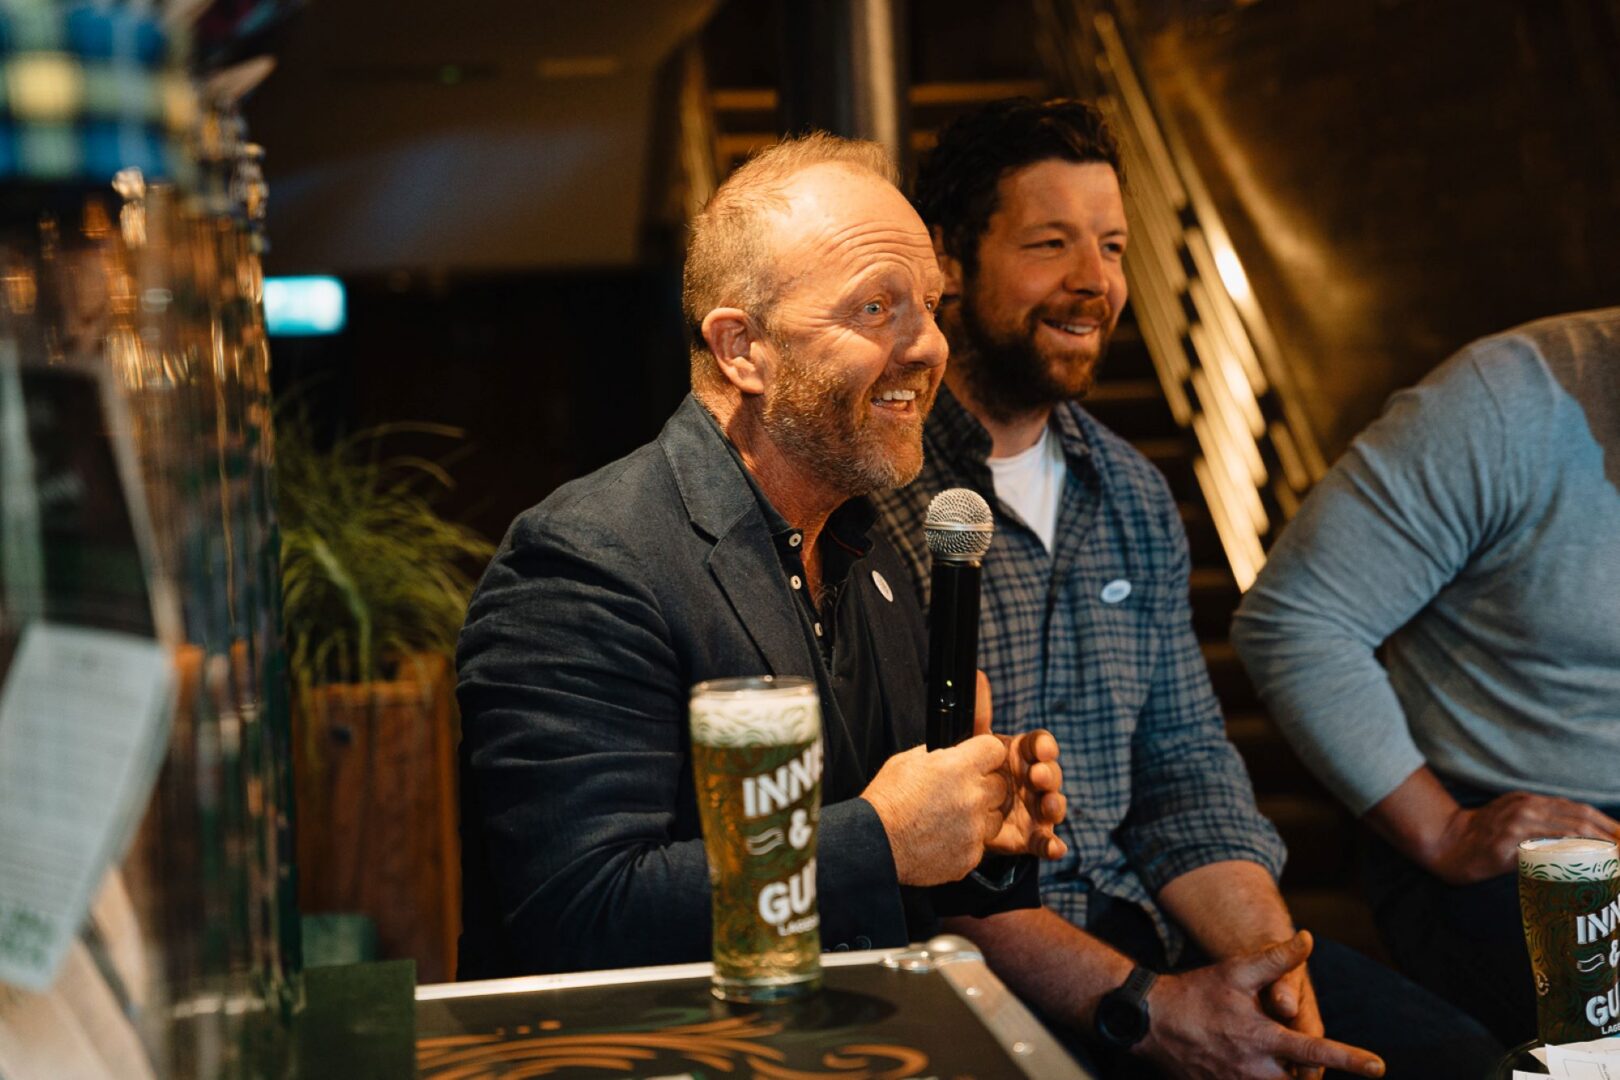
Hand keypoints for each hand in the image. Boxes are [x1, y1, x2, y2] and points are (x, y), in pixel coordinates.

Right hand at [861, 735, 1009, 885]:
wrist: (875, 842)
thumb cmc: (887, 799)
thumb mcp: (908, 760)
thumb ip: (939, 754)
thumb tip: (955, 751)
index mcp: (958, 768)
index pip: (995, 750)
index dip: (986, 754)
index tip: (979, 760)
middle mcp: (972, 798)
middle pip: (1000, 786)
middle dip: (984, 787)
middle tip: (961, 793)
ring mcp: (974, 830)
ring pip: (995, 819)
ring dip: (980, 817)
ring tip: (952, 819)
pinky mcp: (970, 856)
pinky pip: (979, 845)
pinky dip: (966, 842)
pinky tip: (944, 838)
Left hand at [972, 670, 1068, 859]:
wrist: (947, 815)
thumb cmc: (970, 773)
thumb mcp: (971, 744)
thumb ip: (978, 712)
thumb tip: (977, 674)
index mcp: (1021, 755)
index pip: (1039, 746)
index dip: (1043, 746)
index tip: (1040, 749)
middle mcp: (1032, 781)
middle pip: (1050, 774)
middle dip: (1049, 774)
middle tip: (1039, 776)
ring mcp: (1033, 809)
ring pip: (1052, 806)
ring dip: (1055, 805)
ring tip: (1048, 806)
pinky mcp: (1028, 837)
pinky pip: (1044, 842)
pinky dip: (1052, 845)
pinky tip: (1054, 848)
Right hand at [1135, 932, 1383, 1079]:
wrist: (1150, 1021)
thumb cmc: (1196, 993)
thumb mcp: (1235, 971)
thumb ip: (1275, 958)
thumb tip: (1308, 938)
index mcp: (1263, 1039)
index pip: (1316, 1053)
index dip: (1350, 1060)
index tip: (1378, 1066)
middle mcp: (1254, 1070)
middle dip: (1314, 1075)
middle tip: (1312, 1061)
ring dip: (1291, 1079)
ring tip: (1290, 1065)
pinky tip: (1261, 1070)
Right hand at [1428, 792, 1619, 884]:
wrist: (1448, 845)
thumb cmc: (1484, 839)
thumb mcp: (1512, 823)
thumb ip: (1538, 826)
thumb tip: (1575, 845)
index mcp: (1529, 800)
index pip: (1577, 808)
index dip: (1605, 822)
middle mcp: (1526, 806)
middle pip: (1579, 815)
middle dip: (1609, 832)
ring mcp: (1517, 821)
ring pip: (1570, 826)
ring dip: (1599, 842)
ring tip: (1617, 855)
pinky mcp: (1509, 839)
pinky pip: (1549, 843)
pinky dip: (1574, 849)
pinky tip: (1589, 859)